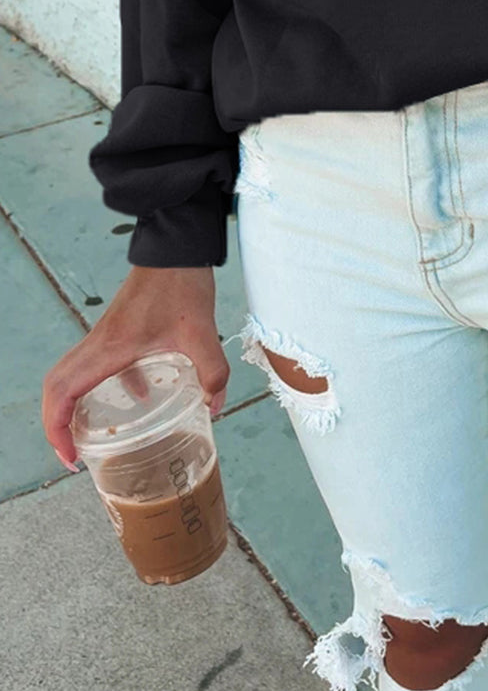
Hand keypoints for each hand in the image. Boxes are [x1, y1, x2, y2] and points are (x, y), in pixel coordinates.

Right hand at [41, 265, 229, 472]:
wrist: (177, 247)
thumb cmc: (181, 282)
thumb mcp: (203, 332)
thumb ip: (213, 371)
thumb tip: (215, 406)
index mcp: (109, 347)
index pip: (62, 391)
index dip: (56, 428)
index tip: (71, 456)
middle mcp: (99, 342)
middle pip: (56, 386)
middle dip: (56, 424)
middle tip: (73, 454)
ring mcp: (107, 334)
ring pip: (72, 374)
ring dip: (73, 405)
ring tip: (92, 435)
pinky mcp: (120, 328)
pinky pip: (100, 362)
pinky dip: (107, 384)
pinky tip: (142, 394)